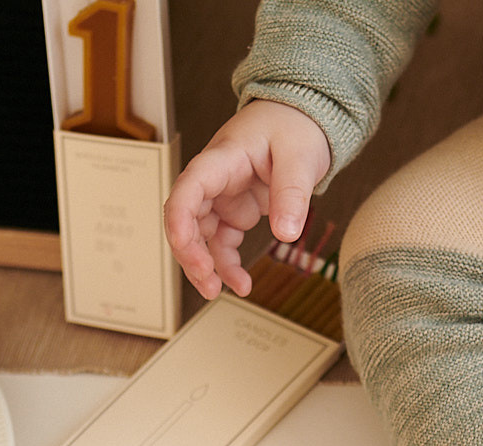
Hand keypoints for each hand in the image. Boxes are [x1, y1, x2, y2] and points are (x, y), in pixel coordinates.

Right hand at [164, 99, 331, 299]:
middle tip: (206, 281)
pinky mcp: (234, 211)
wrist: (302, 118)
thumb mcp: (301, 157)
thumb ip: (292, 194)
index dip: (180, 216)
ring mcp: (223, 197)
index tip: (182, 243)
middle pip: (186, 217)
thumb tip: (286, 233)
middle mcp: (215, 180)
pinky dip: (227, 265)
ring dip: (204, 265)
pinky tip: (240, 284)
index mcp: (224, 158)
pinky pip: (222, 243)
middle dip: (190, 252)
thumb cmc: (295, 126)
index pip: (190, 185)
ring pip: (200, 236)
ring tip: (216, 291)